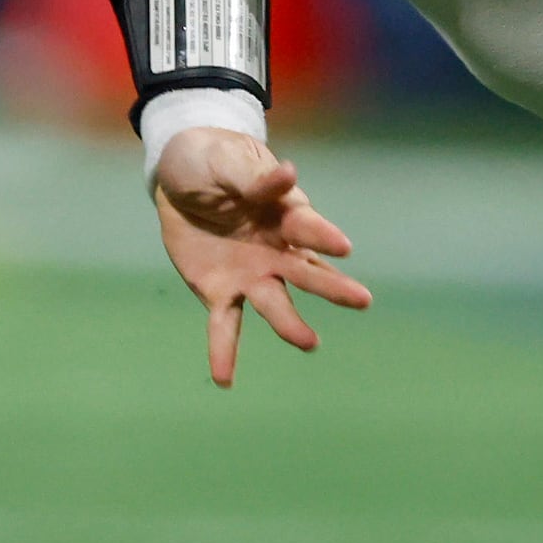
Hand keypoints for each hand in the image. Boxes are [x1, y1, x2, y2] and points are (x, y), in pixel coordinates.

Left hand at [152, 125, 371, 387]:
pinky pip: (224, 325)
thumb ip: (255, 179)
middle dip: (332, 286)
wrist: (179, 178)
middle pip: (307, 272)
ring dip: (291, 324)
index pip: (308, 227)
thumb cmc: (214, 163)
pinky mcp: (220, 292)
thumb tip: (289, 174)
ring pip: (275, 303)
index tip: (344, 247)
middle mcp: (278, 251)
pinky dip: (224, 352)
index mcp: (285, 214)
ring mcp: (252, 275)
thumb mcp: (228, 164)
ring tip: (309, 343)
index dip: (323, 236)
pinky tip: (224, 379)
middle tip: (363, 300)